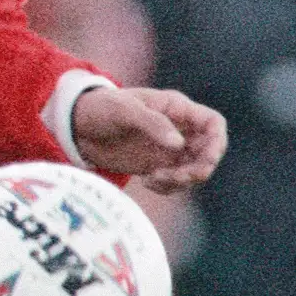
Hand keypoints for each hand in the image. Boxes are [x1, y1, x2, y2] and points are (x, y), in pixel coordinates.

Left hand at [72, 84, 226, 191]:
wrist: (77, 126)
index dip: (218, 141)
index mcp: (176, 109)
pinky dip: (167, 187)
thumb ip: (153, 124)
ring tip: (153, 179)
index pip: (213, 123)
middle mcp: (178, 129)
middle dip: (200, 168)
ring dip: (182, 180)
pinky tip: (146, 182)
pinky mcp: (157, 165)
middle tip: (177, 176)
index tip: (207, 158)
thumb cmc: (101, 108)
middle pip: (209, 151)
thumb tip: (178, 144)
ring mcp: (168, 149)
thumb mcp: (124, 110)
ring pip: (194, 169)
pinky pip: (175, 181)